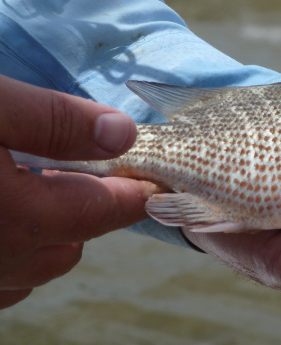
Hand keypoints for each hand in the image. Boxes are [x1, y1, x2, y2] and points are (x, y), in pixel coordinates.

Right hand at [0, 75, 158, 309]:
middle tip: (77, 169)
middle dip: (85, 211)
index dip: (134, 191)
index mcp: (19, 218)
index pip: (104, 211)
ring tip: (32, 187)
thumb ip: (53, 121)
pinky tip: (1, 211)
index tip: (155, 176)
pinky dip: (9, 253)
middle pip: (67, 247)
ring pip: (29, 270)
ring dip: (44, 236)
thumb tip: (124, 134)